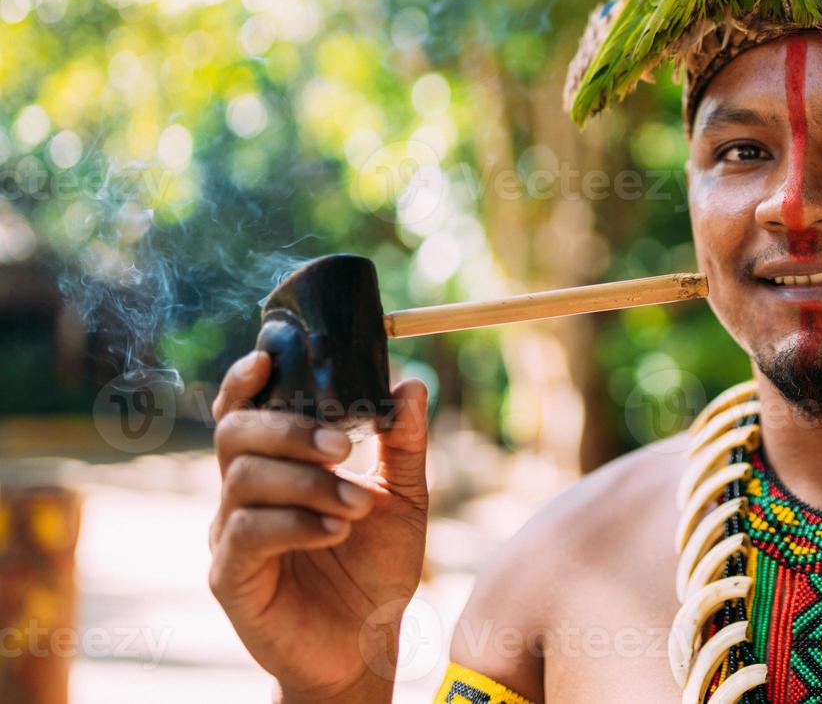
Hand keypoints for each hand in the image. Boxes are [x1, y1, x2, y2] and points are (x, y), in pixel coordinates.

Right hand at [207, 351, 429, 701]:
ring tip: (358, 505)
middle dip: (290, 429)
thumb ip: (404, 442)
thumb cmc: (376, 566)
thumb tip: (411, 383)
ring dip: (309, 483)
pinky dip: (296, 523)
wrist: (366, 644)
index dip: (245, 380)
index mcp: (275, 465)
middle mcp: (241, 494)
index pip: (242, 409)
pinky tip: (337, 531)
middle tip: (345, 445)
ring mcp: (229, 535)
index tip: (270, 358)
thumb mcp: (404, 497)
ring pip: (243, 480)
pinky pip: (248, 533)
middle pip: (235, 433)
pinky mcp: (230, 578)